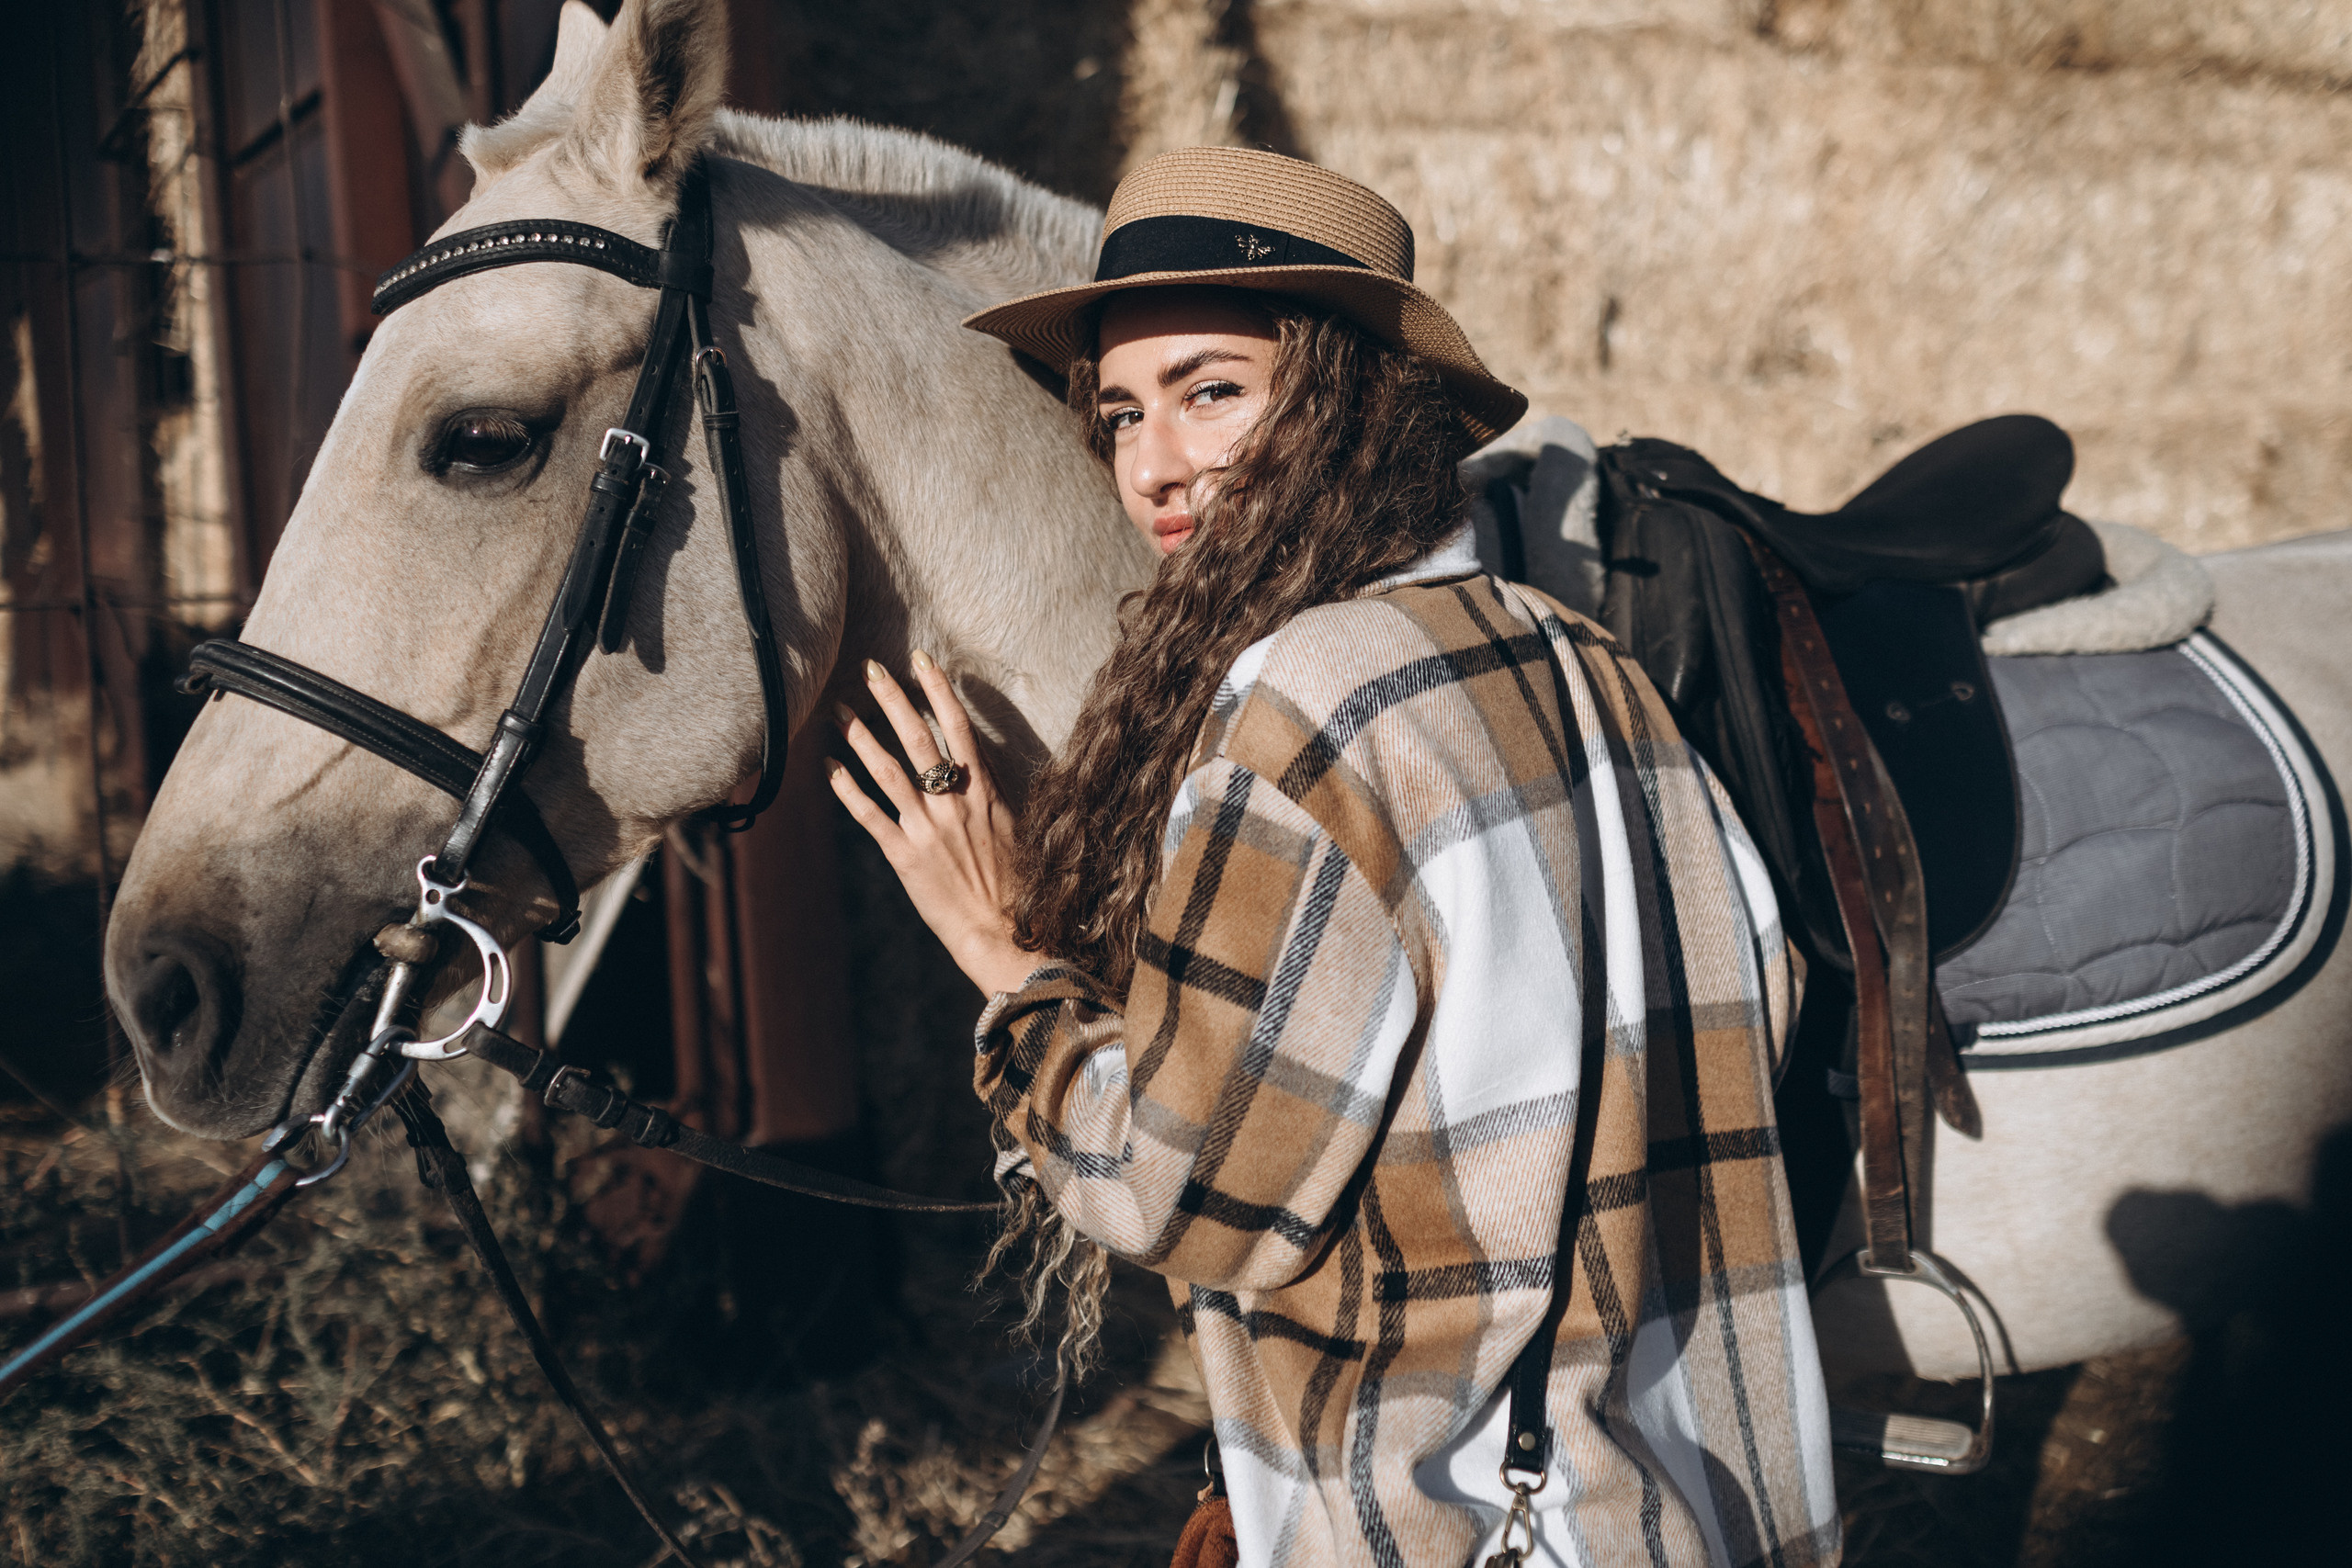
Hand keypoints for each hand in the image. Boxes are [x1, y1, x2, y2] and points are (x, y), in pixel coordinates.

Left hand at [828, 652, 1038, 996]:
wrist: (1002, 932)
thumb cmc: (1017, 883)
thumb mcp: (1013, 826)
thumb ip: (990, 790)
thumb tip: (976, 758)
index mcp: (983, 791)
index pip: (957, 726)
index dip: (937, 689)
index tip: (919, 659)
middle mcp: (952, 803)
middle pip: (916, 737)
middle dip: (890, 698)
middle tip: (868, 669)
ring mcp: (925, 828)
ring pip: (885, 770)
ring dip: (859, 735)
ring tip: (837, 710)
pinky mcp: (903, 856)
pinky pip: (868, 815)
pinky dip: (846, 789)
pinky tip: (829, 767)